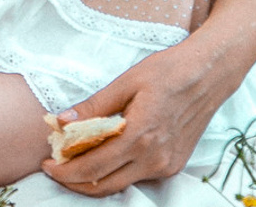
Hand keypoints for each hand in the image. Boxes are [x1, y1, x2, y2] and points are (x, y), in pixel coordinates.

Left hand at [42, 38, 233, 192]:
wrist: (208, 75)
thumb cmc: (166, 71)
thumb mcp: (126, 81)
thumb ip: (94, 105)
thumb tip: (61, 120)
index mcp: (140, 137)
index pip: (94, 166)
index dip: (67, 171)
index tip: (46, 164)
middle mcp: (154, 159)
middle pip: (105, 185)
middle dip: (75, 182)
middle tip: (54, 168)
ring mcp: (166, 166)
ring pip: (121, 185)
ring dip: (94, 179)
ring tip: (72, 160)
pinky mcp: (173, 166)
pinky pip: (137, 177)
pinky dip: (115, 172)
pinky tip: (101, 155)